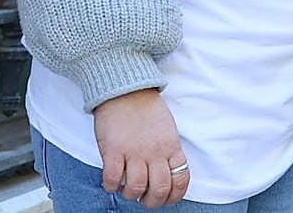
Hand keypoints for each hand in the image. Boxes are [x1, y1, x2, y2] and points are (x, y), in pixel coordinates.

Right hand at [94, 89, 187, 207]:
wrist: (126, 90)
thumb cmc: (147, 109)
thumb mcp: (168, 130)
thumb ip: (168, 151)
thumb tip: (167, 173)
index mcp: (172, 147)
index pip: (181, 179)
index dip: (174, 196)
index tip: (166, 199)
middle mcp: (156, 152)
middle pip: (160, 189)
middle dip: (152, 201)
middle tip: (144, 198)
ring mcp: (134, 151)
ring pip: (136, 188)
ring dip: (130, 194)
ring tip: (127, 188)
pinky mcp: (113, 150)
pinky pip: (113, 179)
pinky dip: (111, 186)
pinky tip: (111, 181)